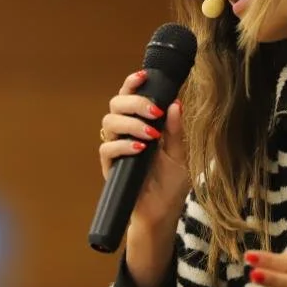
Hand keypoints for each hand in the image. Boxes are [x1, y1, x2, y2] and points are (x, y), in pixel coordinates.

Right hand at [98, 69, 190, 229]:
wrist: (163, 211)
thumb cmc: (171, 182)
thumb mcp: (180, 153)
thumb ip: (176, 130)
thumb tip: (176, 102)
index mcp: (142, 123)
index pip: (131, 96)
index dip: (133, 83)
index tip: (144, 75)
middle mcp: (126, 132)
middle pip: (116, 104)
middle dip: (135, 102)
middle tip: (155, 112)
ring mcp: (117, 148)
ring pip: (109, 123)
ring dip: (131, 124)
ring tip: (151, 134)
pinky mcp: (110, 167)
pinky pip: (107, 149)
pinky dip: (123, 146)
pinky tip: (140, 149)